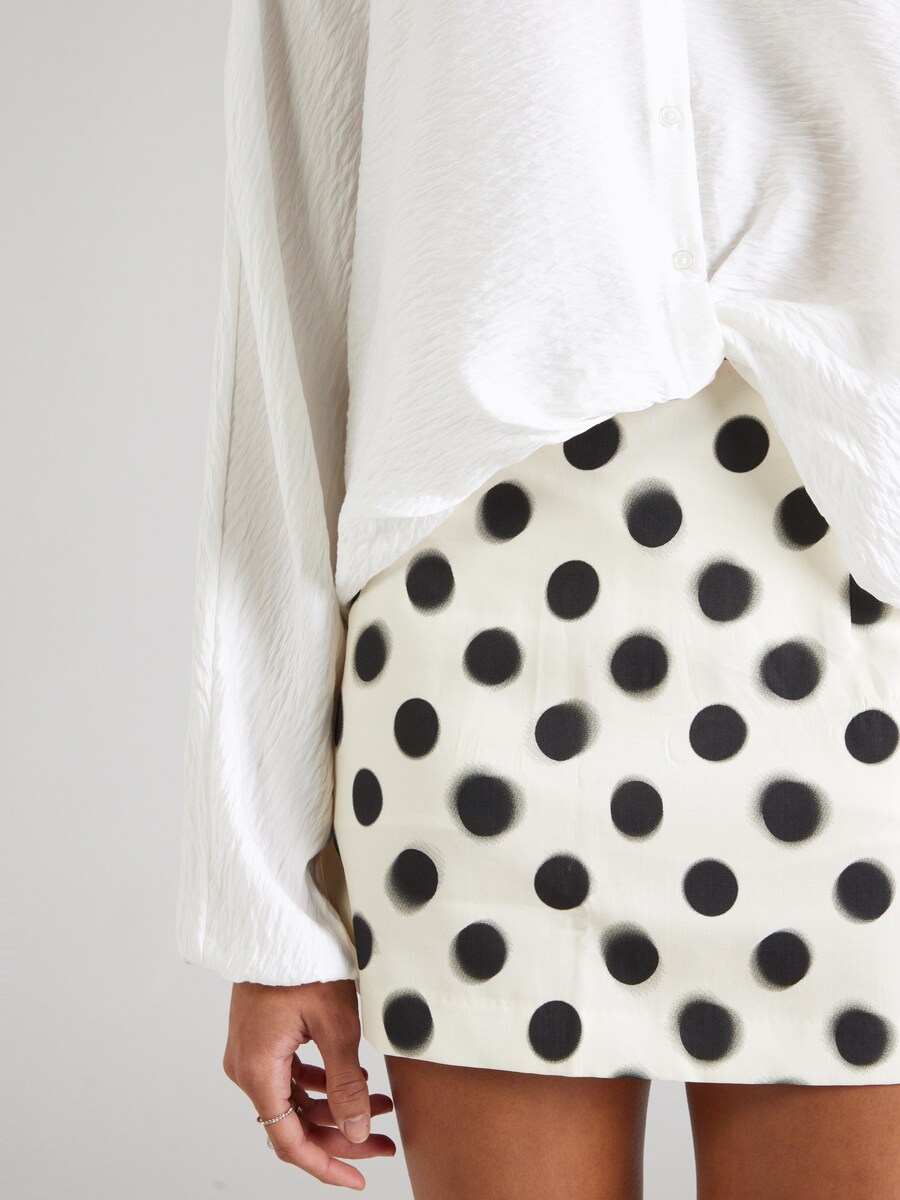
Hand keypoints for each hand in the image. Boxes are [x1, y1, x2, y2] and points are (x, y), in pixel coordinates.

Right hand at [223, 978, 396, 1189]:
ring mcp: (251, 1053)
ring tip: (380, 1108)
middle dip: (342, 1136)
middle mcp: (247, 1068)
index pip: (290, 1141)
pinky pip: (290, 1077)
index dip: (326, 1165)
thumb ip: (347, 1083)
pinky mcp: (261, 1038)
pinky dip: (323, 1084)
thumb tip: (356, 1132)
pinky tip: (355, 1082)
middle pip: (294, 1124)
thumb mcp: (336, 1024)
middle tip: (383, 1142)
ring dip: (336, 1108)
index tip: (359, 1178)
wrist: (275, 920)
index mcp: (258, 1071)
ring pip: (295, 1101)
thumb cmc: (302, 961)